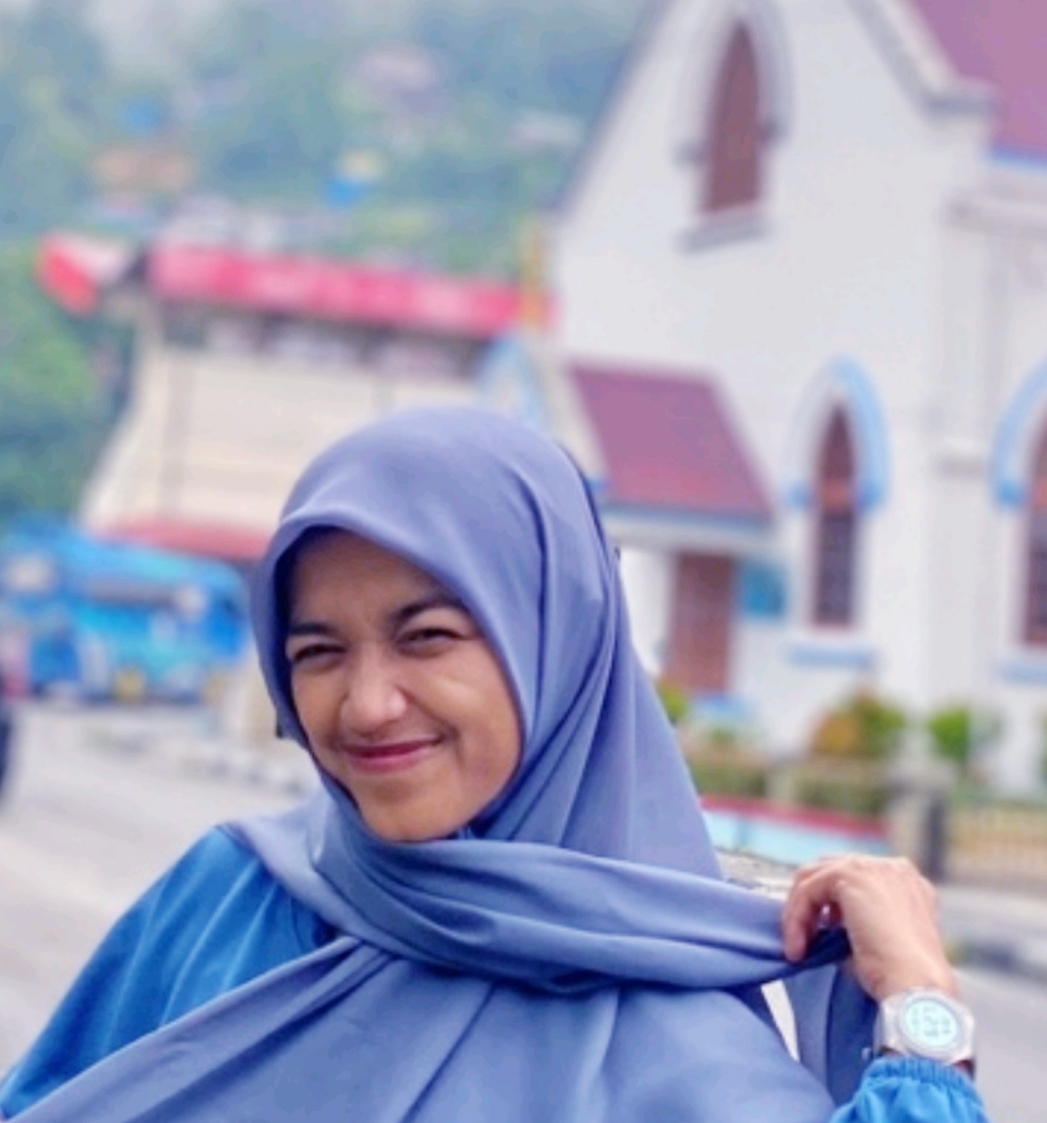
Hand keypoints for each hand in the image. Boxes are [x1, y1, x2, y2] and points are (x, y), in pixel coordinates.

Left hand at [781, 855, 957, 1001]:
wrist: (915, 987)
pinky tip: (798, 948)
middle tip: (799, 938)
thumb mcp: (875, 940)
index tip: (817, 934)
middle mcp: (892, 868)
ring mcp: (873, 867)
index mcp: (906, 882)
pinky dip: (797, 917)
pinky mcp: (851, 875)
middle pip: (831, 870)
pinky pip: (809, 889)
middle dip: (809, 902)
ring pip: (815, 878)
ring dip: (799, 913)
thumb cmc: (898, 978)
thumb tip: (818, 923)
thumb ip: (851, 921)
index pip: (853, 879)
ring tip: (796, 948)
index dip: (829, 903)